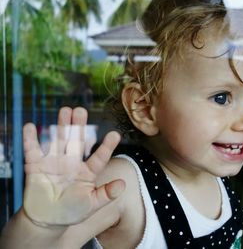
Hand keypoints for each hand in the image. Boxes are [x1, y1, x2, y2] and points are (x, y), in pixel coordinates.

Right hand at [22, 107, 124, 226]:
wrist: (47, 221)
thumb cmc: (72, 212)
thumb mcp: (92, 205)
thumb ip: (106, 194)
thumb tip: (122, 184)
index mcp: (87, 172)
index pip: (99, 157)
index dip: (107, 147)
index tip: (115, 135)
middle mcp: (72, 163)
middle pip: (77, 141)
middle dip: (79, 126)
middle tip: (81, 111)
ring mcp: (55, 163)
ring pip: (58, 140)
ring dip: (61, 126)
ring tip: (65, 111)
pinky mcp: (36, 167)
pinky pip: (32, 151)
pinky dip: (30, 139)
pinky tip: (31, 126)